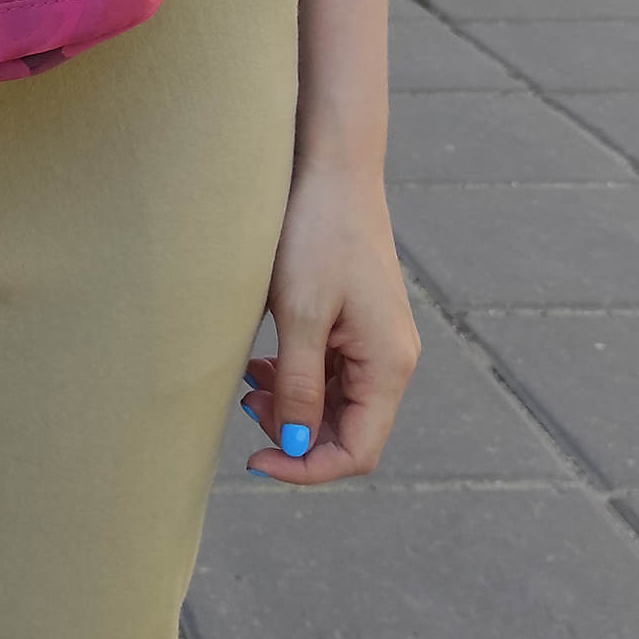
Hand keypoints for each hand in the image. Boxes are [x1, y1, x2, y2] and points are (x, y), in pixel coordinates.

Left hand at [238, 158, 417, 483]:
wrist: (334, 170)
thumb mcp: (299, 315)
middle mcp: (392, 360)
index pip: (357, 450)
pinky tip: (263, 362)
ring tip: (250, 382)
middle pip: (347, 430)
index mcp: (388, 365)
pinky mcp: (358, 323)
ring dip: (292, 406)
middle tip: (246, 405)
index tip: (256, 460)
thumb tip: (296, 446)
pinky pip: (331, 371)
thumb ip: (300, 386)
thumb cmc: (317, 234)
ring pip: (336, 403)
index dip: (307, 468)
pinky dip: (297, 377)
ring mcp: (376, 341)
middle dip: (295, 433)